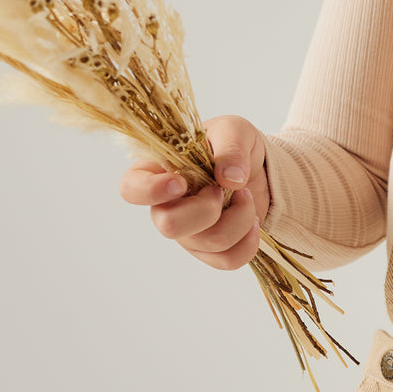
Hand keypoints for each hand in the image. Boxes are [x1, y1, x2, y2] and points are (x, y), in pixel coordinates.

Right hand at [118, 114, 270, 270]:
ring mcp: (189, 232)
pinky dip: (248, 242)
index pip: (131, 188)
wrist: (261, 170)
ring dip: (239, 219)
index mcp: (159, 171)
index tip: (181, 182)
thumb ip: (230, 147)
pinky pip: (227, 260)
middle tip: (221, 189)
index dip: (150, 191)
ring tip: (245, 196)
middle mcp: (167, 206)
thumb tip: (229, 177)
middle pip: (168, 225)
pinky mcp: (212, 250)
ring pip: (206, 242)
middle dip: (206, 208)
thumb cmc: (234, 146)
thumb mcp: (234, 131)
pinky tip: (254, 221)